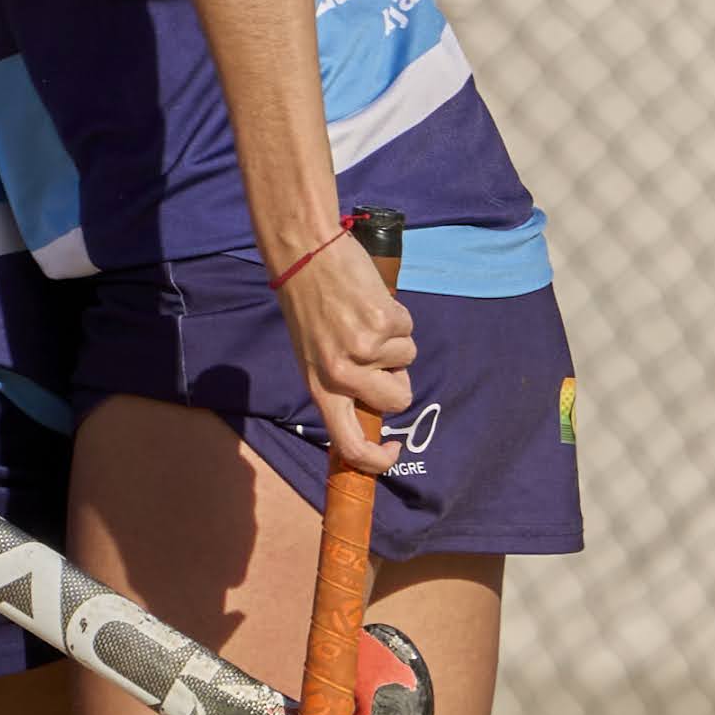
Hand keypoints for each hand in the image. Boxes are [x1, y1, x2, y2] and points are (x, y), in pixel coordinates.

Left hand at [274, 227, 417, 473]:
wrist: (305, 254)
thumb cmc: (308, 305)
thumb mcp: (313, 354)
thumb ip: (340, 382)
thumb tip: (376, 403)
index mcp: (320, 388)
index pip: (349, 444)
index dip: (376, 459)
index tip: (392, 449)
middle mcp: (342, 375)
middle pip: (397, 401)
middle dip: (399, 379)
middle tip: (378, 353)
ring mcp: (365, 350)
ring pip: (408, 359)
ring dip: (395, 340)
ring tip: (364, 317)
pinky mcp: (384, 323)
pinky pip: (409, 330)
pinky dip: (398, 316)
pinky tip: (371, 301)